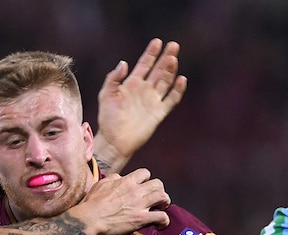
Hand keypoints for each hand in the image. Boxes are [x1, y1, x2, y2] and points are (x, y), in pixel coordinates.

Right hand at [71, 168, 169, 234]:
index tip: (144, 186)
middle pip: (158, 184)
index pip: (145, 173)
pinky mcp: (141, 219)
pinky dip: (164, 221)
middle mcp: (136, 191)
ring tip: (162, 207)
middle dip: (159, 189)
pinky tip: (162, 224)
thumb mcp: (100, 184)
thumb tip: (119, 177)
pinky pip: (161, 217)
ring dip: (165, 201)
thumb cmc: (92, 203)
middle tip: (156, 197)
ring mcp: (140, 204)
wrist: (90, 218)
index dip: (147, 180)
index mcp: (126, 181)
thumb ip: (113, 178)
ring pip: (163, 196)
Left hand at [93, 38, 186, 173]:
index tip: (157, 42)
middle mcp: (144, 90)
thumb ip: (113, 78)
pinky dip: (177, 90)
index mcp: (132, 84)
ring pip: (166, 81)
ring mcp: (153, 101)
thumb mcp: (106, 95)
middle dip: (166, 57)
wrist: (114, 140)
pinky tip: (181, 79)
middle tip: (173, 45)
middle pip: (159, 70)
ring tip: (173, 58)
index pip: (144, 64)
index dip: (151, 53)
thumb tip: (124, 63)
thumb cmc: (108, 118)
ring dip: (171, 70)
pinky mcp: (159, 113)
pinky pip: (171, 99)